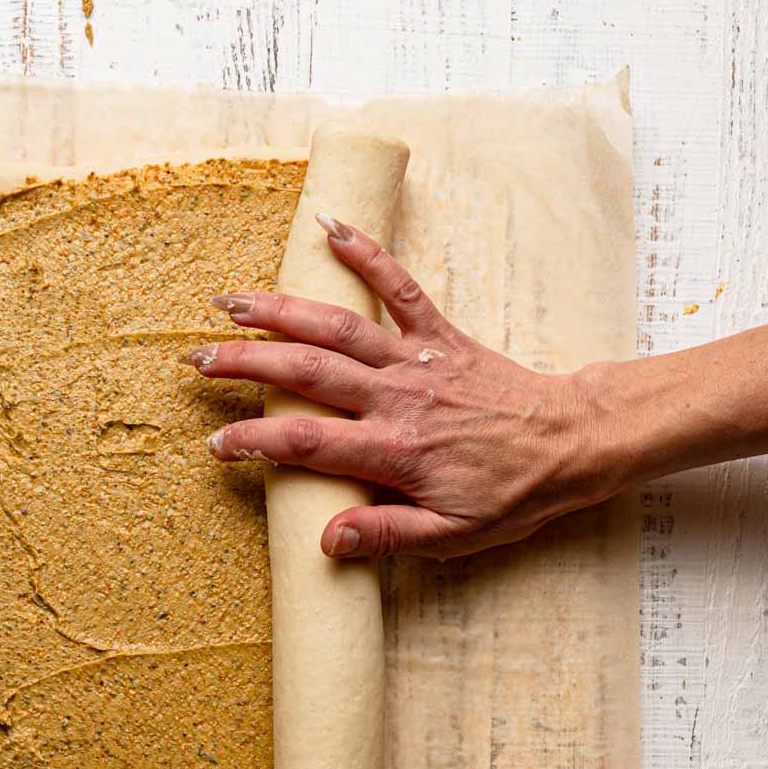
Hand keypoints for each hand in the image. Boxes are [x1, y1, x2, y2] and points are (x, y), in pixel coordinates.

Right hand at [183, 214, 617, 561]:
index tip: (217, 445)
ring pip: (338, 328)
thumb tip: (328, 541)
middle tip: (196, 360)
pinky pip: (399, 288)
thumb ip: (388, 535)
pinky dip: (367, 254)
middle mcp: (398, 399)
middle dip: (247, 364)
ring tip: (232, 302)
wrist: (571, 444)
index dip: (255, 444)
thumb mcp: (452, 537)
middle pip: (306, 375)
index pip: (307, 445)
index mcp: (395, 452)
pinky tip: (329, 227)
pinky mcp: (440, 336)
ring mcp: (417, 362)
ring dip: (282, 311)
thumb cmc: (512, 495)